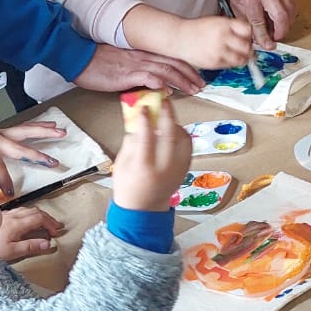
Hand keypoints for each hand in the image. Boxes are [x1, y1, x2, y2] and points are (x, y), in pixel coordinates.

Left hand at [0, 117, 64, 197]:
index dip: (4, 180)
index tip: (11, 193)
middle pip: (19, 148)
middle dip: (37, 156)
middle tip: (53, 162)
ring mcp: (0, 133)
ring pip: (26, 131)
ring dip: (45, 132)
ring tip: (61, 131)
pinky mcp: (1, 130)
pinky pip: (24, 127)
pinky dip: (39, 124)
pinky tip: (51, 123)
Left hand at [0, 207, 66, 262]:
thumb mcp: (12, 252)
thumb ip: (30, 246)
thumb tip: (48, 243)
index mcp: (17, 224)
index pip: (40, 218)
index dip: (50, 223)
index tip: (55, 232)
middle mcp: (13, 216)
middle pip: (36, 211)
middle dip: (48, 218)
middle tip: (55, 226)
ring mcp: (6, 215)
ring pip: (28, 209)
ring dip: (39, 215)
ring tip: (45, 223)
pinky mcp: (1, 216)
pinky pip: (20, 210)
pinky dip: (29, 214)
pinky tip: (28, 220)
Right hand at [72, 44, 205, 95]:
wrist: (78, 57)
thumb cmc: (97, 62)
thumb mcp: (123, 62)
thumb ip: (139, 69)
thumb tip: (155, 82)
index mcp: (142, 53)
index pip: (170, 57)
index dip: (186, 66)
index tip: (197, 76)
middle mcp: (143, 56)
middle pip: (174, 62)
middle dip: (191, 74)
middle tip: (202, 85)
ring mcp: (136, 64)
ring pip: (166, 70)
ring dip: (182, 81)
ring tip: (194, 90)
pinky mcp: (127, 73)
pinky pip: (148, 77)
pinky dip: (160, 84)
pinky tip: (168, 91)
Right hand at [111, 94, 189, 212]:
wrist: (144, 209)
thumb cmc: (128, 185)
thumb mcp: (122, 164)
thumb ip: (131, 141)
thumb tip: (139, 118)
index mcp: (144, 166)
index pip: (147, 137)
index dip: (146, 119)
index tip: (144, 107)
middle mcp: (164, 167)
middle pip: (170, 134)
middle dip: (168, 114)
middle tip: (164, 101)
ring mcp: (178, 168)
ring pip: (184, 139)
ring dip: (176, 124)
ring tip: (167, 117)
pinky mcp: (186, 169)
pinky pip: (188, 146)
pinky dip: (182, 134)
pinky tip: (173, 130)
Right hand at [176, 15, 255, 69]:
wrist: (179, 37)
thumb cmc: (198, 29)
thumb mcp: (216, 21)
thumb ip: (232, 27)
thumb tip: (248, 35)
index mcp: (224, 24)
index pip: (247, 30)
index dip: (249, 35)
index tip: (247, 37)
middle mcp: (223, 37)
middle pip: (247, 46)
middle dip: (248, 49)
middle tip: (246, 49)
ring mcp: (219, 50)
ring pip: (241, 59)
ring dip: (243, 58)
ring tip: (239, 56)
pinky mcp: (214, 62)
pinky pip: (230, 65)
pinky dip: (232, 63)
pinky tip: (227, 58)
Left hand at [223, 0, 297, 48]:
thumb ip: (244, 17)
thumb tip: (251, 31)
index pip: (260, 23)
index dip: (263, 37)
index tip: (266, 45)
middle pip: (281, 20)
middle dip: (279, 33)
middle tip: (273, 39)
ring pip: (290, 14)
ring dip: (285, 25)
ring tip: (276, 29)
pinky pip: (292, 6)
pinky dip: (289, 16)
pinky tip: (282, 18)